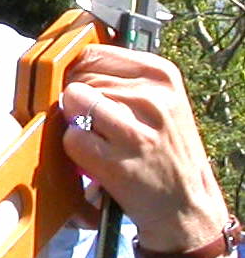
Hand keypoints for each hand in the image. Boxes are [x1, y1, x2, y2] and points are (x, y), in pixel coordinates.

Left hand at [60, 45, 227, 254]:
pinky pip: (72, 138)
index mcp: (162, 74)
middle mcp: (152, 99)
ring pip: (74, 102)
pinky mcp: (116, 162)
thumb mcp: (160, 100)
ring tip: (101, 138)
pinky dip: (76, 149)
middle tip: (94, 121)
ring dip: (77, 122)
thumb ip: (122, 77)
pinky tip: (97, 156)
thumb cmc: (166, 148)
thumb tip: (73, 63)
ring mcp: (135, 131)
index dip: (78, 71)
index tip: (82, 86)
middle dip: (77, 99)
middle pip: (81, 79)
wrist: (186, 204)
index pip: (94, 53)